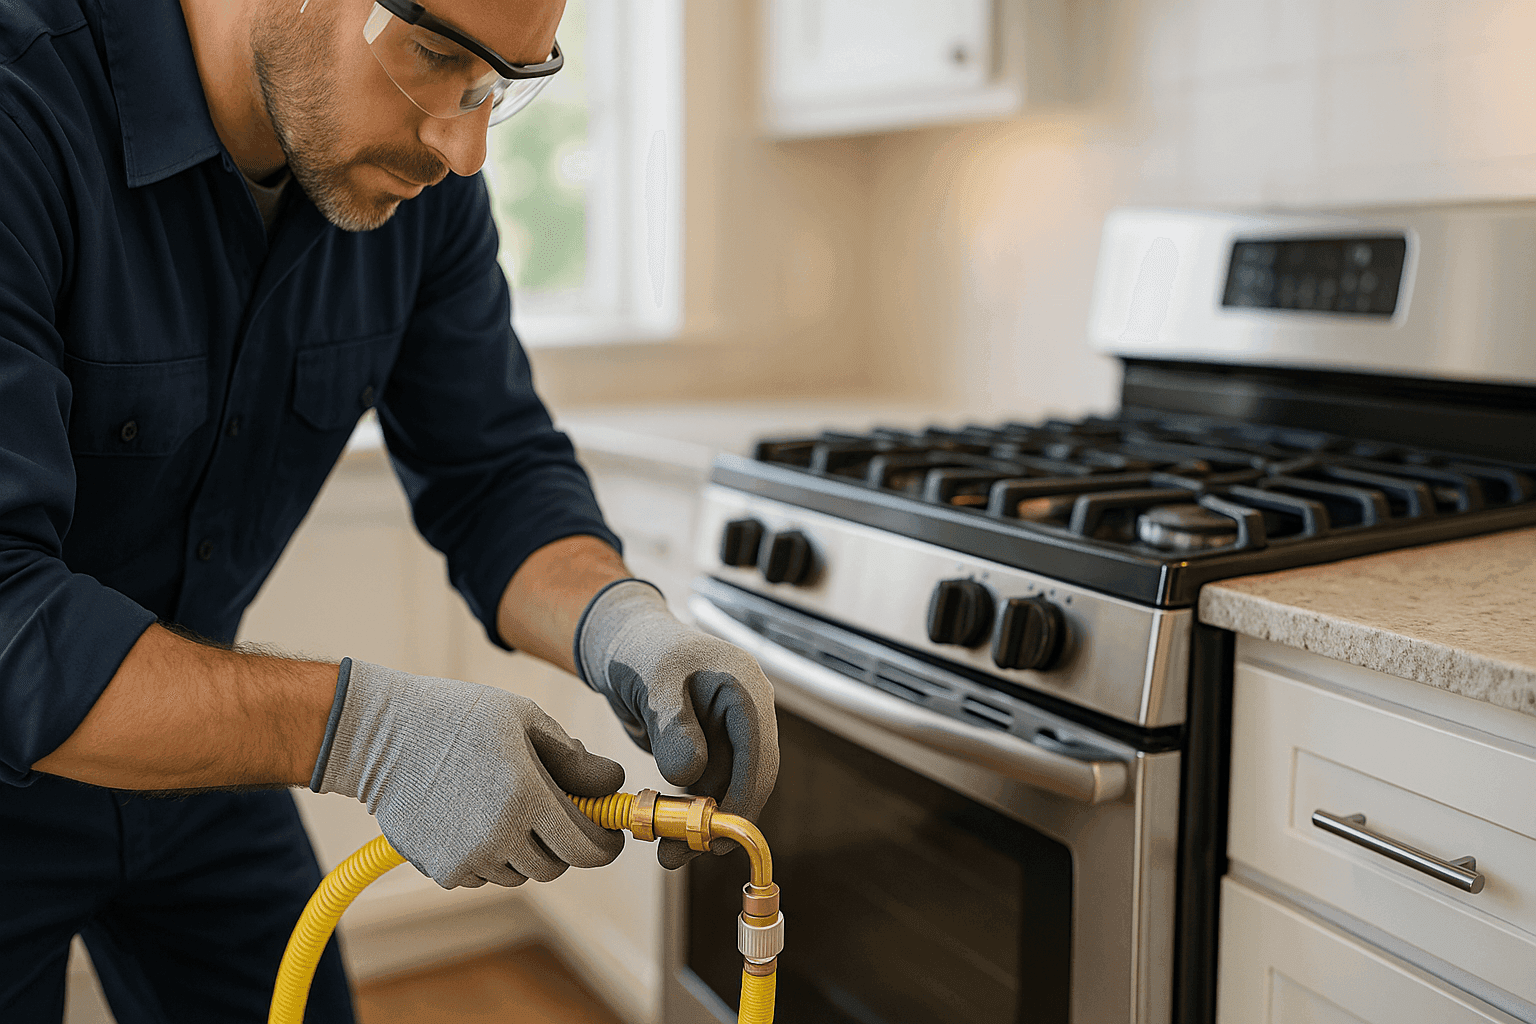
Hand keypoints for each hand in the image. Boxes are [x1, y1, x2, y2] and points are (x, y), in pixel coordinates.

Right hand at [312, 660, 625, 887]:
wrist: (381, 737)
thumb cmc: (458, 718)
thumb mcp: (525, 719)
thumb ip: (574, 757)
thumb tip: (613, 782)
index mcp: (526, 796)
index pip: (586, 847)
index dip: (605, 845)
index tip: (609, 836)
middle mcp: (499, 836)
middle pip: (555, 866)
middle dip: (563, 844)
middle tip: (553, 813)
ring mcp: (468, 858)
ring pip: (519, 873)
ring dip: (524, 850)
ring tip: (505, 806)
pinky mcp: (442, 870)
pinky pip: (484, 876)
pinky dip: (489, 856)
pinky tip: (472, 817)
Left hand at [576, 580, 778, 867]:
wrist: (623, 647)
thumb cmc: (640, 652)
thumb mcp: (654, 680)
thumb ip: (673, 725)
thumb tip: (690, 776)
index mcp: (745, 688)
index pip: (759, 751)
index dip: (745, 796)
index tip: (720, 834)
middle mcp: (747, 713)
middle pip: (752, 776)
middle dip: (723, 818)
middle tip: (687, 851)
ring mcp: (731, 733)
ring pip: (729, 789)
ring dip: (704, 823)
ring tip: (668, 851)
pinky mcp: (712, 750)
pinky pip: (709, 789)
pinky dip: (691, 812)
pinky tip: (665, 830)